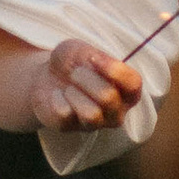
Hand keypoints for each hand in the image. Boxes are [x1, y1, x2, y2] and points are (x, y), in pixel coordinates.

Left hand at [24, 36, 140, 135]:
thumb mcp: (83, 50)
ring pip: (91, 114)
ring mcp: (95, 124)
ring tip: (68, 87)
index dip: (115, 70)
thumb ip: (94, 54)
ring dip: (73, 92)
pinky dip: (56, 98)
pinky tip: (57, 95)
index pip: (133, 84)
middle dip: (86, 78)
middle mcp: (116, 112)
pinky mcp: (70, 128)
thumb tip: (99, 61)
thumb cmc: (72, 63)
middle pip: (108, 98)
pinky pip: (65, 113)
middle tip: (75, 72)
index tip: (94, 58)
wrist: (45, 76)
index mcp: (126, 90)